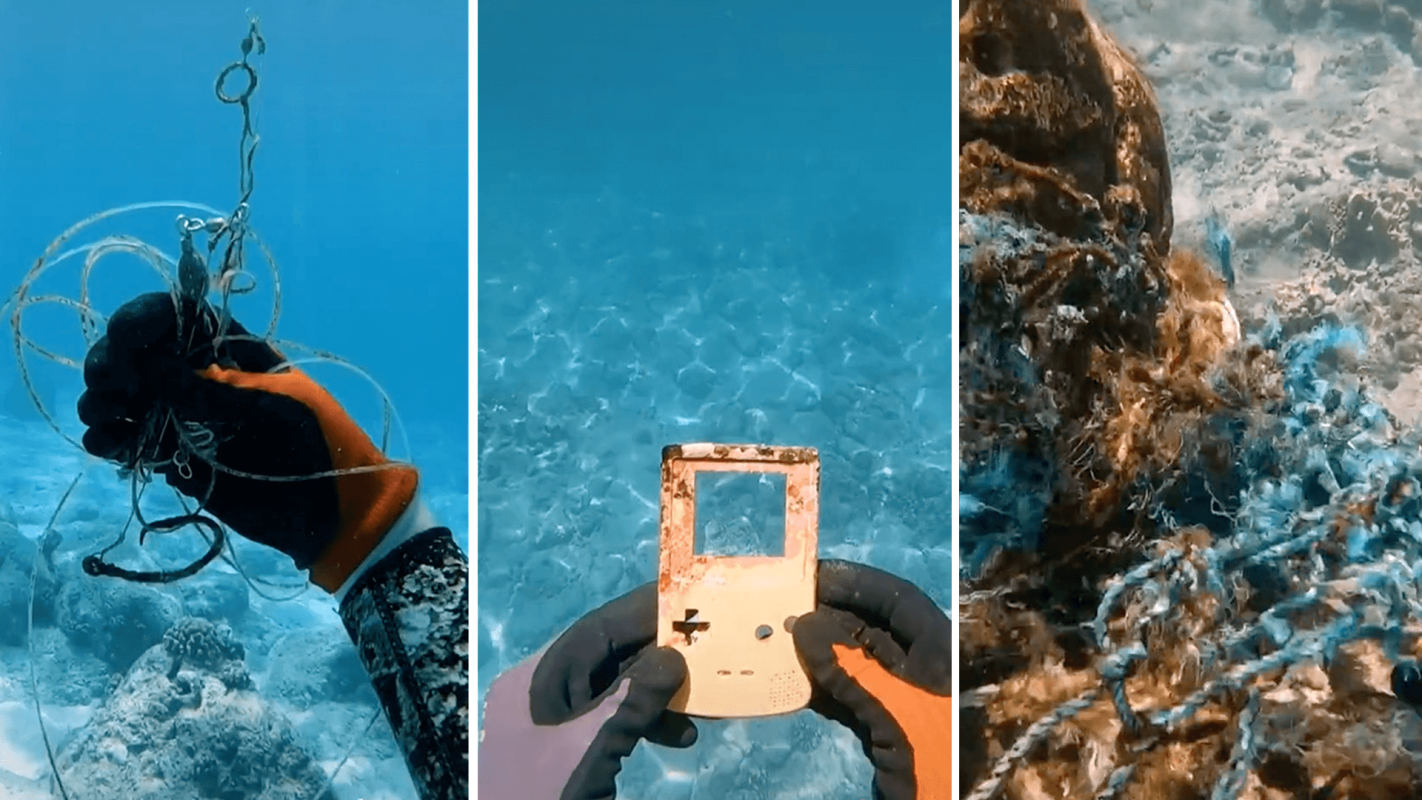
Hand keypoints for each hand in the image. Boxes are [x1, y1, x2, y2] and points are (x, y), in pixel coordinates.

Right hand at [76, 292, 417, 590]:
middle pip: (137, 355)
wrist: (333, 512)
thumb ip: (213, 391)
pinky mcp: (173, 458)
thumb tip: (147, 363)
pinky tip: (109, 445)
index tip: (129, 336)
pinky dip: (107, 439)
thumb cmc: (318, 445)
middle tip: (114, 386)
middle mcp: (200, 378)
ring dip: (101, 401)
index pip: (179, 318)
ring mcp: (183, 418)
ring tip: (106, 417)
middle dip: (113, 362)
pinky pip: (126, 441)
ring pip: (122, 398)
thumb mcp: (274, 409)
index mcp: (234, 350)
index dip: (145, 319)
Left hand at [479, 584, 696, 799]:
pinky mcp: (565, 754)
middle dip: (658, 661)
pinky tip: (678, 739)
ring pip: (614, 693)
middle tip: (705, 661)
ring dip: (657, 701)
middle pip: (608, 659)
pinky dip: (644, 727)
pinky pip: (611, 723)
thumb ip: (631, 699)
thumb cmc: (541, 794)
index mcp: (533, 680)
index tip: (689, 603)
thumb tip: (673, 654)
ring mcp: (550, 727)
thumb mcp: (589, 746)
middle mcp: (540, 694)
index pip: (595, 630)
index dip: (642, 614)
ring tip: (694, 722)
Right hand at [794, 559, 951, 799]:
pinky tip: (793, 678)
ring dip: (820, 651)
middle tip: (785, 607)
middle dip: (830, 617)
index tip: (813, 575)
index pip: (897, 599)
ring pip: (856, 660)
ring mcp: (905, 697)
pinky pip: (850, 693)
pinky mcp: (888, 726)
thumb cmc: (935, 755)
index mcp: (939, 652)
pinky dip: (823, 685)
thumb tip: (804, 623)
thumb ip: (851, 667)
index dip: (856, 583)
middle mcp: (923, 667)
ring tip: (780, 638)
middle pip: (872, 627)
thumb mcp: (895, 709)